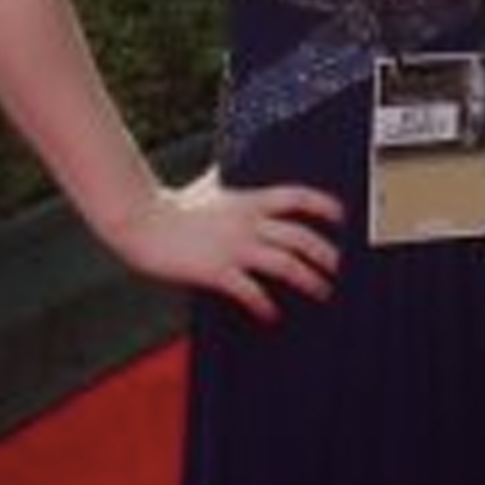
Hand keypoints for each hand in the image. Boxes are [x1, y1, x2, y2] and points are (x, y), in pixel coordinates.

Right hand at [110, 171, 343, 323]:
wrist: (140, 222)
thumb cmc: (171, 205)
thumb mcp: (205, 187)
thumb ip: (221, 180)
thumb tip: (221, 169)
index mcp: (249, 201)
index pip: (297, 197)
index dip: (324, 205)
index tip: (343, 217)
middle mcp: (248, 223)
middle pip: (301, 237)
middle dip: (326, 254)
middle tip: (338, 269)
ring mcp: (234, 247)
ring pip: (286, 264)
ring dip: (310, 280)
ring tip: (323, 293)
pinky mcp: (217, 271)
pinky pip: (251, 291)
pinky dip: (265, 304)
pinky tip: (272, 315)